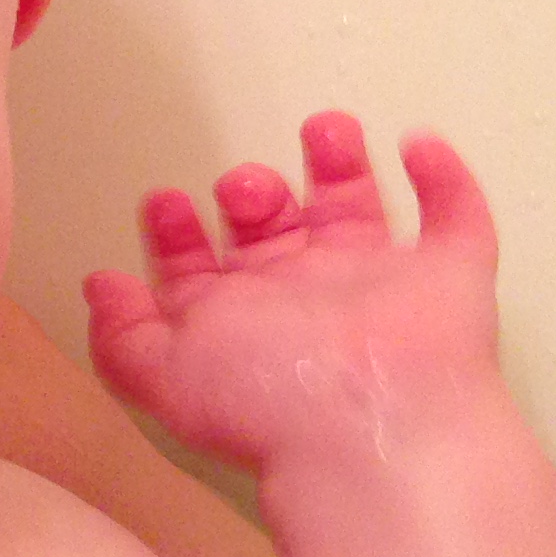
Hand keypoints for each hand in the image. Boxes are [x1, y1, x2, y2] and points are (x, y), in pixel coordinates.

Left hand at [81, 112, 501, 470]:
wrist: (368, 428)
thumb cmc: (266, 402)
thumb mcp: (166, 373)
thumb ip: (121, 335)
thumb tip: (99, 285)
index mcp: (244, 320)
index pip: (202, 267)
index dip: (176, 232)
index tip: (165, 201)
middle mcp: (308, 298)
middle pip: (275, 229)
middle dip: (250, 191)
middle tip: (246, 190)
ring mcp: (381, 284)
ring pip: (359, 209)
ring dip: (339, 163)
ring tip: (325, 128)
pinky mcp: (450, 276)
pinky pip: (456, 219)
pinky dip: (445, 177)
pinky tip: (417, 143)